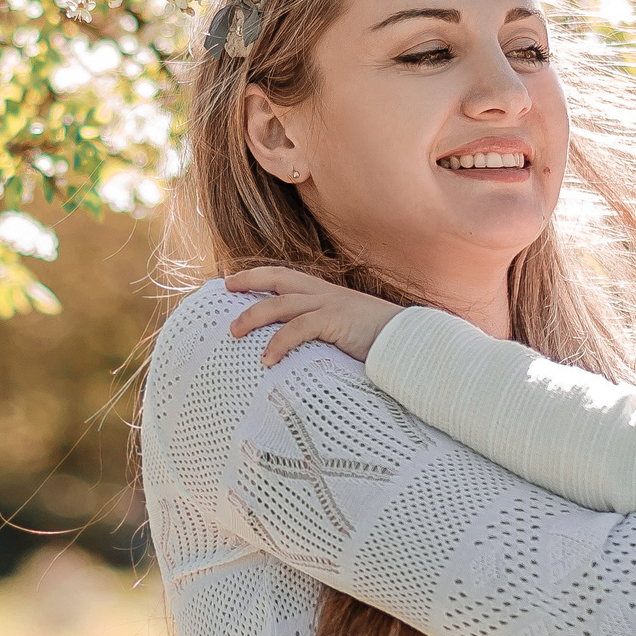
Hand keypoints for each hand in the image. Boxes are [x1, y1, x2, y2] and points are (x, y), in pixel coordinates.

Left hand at [224, 267, 403, 364]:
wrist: (409, 341)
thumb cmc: (379, 341)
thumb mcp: (346, 331)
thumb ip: (324, 333)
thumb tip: (302, 350)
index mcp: (326, 293)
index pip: (286, 277)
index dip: (259, 275)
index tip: (235, 280)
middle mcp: (325, 293)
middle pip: (278, 278)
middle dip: (249, 280)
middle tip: (225, 288)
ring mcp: (330, 305)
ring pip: (281, 303)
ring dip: (253, 316)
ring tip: (234, 333)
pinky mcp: (335, 321)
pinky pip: (298, 329)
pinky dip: (279, 343)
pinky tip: (267, 360)